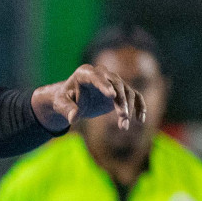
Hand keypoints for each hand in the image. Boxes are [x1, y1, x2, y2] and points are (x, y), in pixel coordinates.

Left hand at [31, 64, 145, 131]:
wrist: (72, 100)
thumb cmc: (65, 99)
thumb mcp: (60, 104)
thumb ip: (67, 109)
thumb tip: (73, 118)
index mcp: (85, 73)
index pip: (97, 77)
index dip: (104, 85)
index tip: (112, 96)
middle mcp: (102, 74)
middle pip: (117, 83)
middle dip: (121, 100)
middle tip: (123, 117)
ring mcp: (113, 82)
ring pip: (127, 91)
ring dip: (129, 108)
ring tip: (124, 126)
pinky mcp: (121, 91)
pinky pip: (135, 96)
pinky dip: (139, 106)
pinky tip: (140, 120)